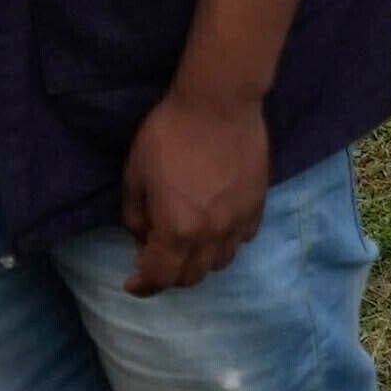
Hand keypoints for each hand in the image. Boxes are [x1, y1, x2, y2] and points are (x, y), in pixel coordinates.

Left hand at [117, 81, 273, 296]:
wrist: (218, 103)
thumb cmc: (169, 134)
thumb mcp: (135, 173)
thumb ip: (135, 214)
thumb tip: (143, 235)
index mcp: (176, 229)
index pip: (159, 277)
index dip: (143, 286)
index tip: (133, 284)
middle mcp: (210, 235)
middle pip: (191, 277)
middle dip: (170, 275)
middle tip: (157, 258)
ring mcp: (238, 222)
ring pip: (220, 263)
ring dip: (200, 262)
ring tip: (189, 244)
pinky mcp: (257, 205)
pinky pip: (243, 239)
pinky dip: (226, 242)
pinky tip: (217, 225)